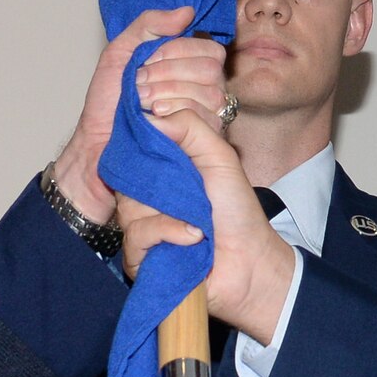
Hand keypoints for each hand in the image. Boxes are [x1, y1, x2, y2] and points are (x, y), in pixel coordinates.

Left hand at [53, 7, 227, 222]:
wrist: (97, 146)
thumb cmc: (108, 104)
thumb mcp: (119, 53)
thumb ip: (148, 26)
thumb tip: (187, 11)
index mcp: (189, 68)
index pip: (208, 48)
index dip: (175, 52)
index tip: (144, 63)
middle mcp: (205, 91)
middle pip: (211, 68)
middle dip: (167, 74)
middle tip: (139, 87)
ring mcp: (207, 118)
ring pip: (210, 93)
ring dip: (168, 94)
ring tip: (143, 105)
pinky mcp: (204, 144)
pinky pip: (205, 119)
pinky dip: (173, 114)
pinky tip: (154, 120)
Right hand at [124, 106, 296, 337]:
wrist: (250, 260)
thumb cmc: (236, 211)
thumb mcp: (218, 157)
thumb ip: (189, 127)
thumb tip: (149, 116)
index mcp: (159, 170)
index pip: (131, 146)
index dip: (141, 140)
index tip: (157, 136)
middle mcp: (144, 197)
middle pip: (126, 175)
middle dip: (162, 178)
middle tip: (190, 186)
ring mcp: (139, 227)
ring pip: (130, 205)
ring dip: (169, 210)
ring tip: (198, 218)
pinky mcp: (138, 257)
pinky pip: (137, 234)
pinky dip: (168, 232)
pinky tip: (193, 237)